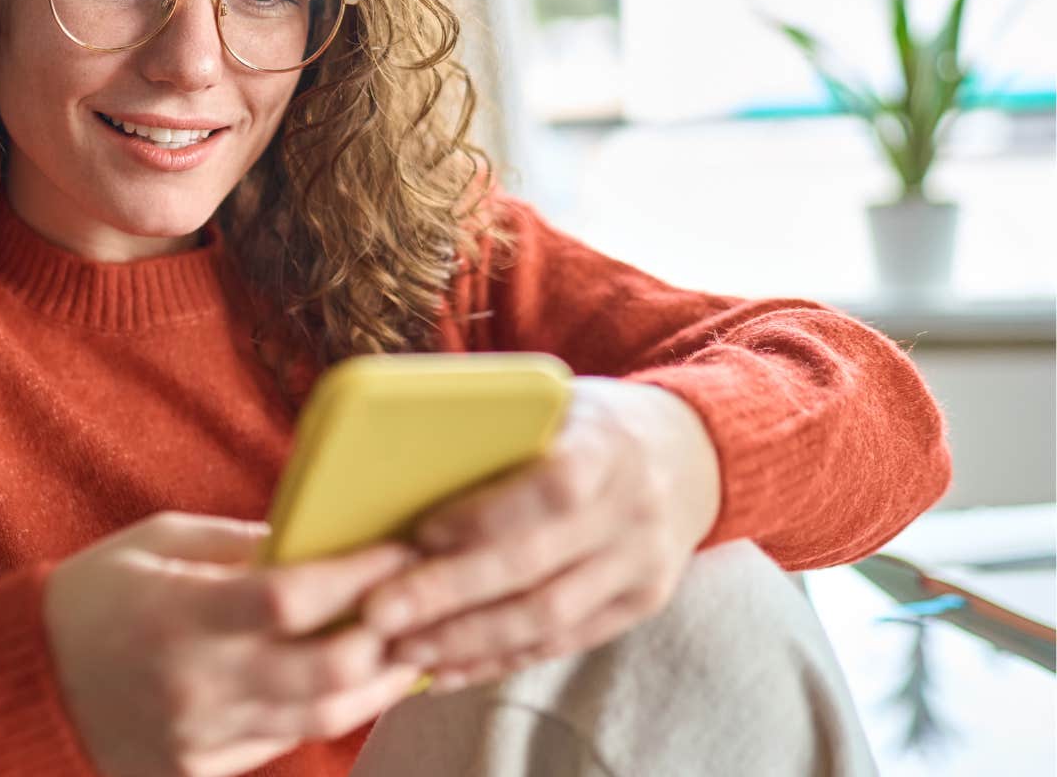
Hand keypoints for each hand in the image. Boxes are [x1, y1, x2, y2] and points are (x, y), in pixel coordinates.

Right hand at [43, 511, 423, 776]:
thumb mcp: (155, 542)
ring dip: (375, 684)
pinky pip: (282, 742)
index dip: (361, 574)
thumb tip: (318, 539)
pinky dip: (323, 711)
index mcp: (177, 613)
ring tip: (407, 649)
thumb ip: (237, 543)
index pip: (293, 598)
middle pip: (326, 672)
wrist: (23, 683)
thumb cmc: (91, 596)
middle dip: (388, 638)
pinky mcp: (198, 771)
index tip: (403, 547)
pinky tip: (350, 683)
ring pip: (319, 718)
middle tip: (422, 605)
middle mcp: (193, 683)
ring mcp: (198, 737)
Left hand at [359, 376, 721, 692]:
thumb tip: (396, 460)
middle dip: (450, 595)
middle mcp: (633, 511)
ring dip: (467, 640)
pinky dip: (499, 660)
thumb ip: (498, 428)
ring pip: (548, 618)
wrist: (691, 454)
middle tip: (379, 613)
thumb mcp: (557, 401)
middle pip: (536, 567)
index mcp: (608, 447)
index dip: (485, 515)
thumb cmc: (590, 422)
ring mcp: (642, 566)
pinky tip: (446, 669)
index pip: (552, 488)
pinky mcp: (639, 606)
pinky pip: (562, 643)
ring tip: (401, 648)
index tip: (420, 532)